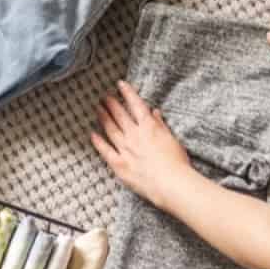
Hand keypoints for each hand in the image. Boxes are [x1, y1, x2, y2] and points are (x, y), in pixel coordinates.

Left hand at [91, 81, 192, 210]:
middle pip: (120, 115)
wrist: (170, 183)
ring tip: (97, 109)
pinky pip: (106, 151)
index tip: (120, 84)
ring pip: (111, 129)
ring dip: (103, 117)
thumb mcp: (171, 139)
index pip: (136, 105)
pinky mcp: (119, 165)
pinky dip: (98, 142)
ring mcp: (125, 150)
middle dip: (111, 103)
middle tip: (104, 96)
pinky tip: (92, 134)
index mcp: (149, 127)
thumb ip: (161, 125)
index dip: (127, 93)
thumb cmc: (176, 163)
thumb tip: (154, 112)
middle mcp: (135, 135)